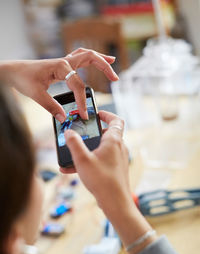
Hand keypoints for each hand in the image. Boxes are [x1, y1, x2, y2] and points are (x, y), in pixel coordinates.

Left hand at [0, 48, 117, 121]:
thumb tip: (65, 118)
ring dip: (100, 58)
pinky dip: (91, 58)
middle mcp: (65, 61)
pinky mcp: (62, 65)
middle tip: (115, 78)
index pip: (78, 85)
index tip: (83, 115)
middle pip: (90, 58)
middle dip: (104, 67)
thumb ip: (51, 107)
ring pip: (86, 55)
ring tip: (112, 62)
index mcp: (60, 66)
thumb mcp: (36, 94)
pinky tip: (97, 61)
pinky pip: (80, 58)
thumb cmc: (23, 78)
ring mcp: (64, 62)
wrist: (13, 71)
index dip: (82, 101)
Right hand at [60, 110, 130, 215]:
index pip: (115, 120)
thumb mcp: (82, 159)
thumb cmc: (102, 180)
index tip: (96, 114)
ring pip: (102, 149)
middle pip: (106, 134)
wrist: (116, 203)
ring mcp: (118, 159)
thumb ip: (74, 143)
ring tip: (72, 156)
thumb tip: (69, 133)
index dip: (106, 114)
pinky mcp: (116, 169)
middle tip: (79, 135)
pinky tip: (72, 169)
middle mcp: (119, 148)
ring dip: (87, 150)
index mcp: (114, 141)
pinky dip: (90, 161)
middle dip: (91, 134)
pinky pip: (102, 161)